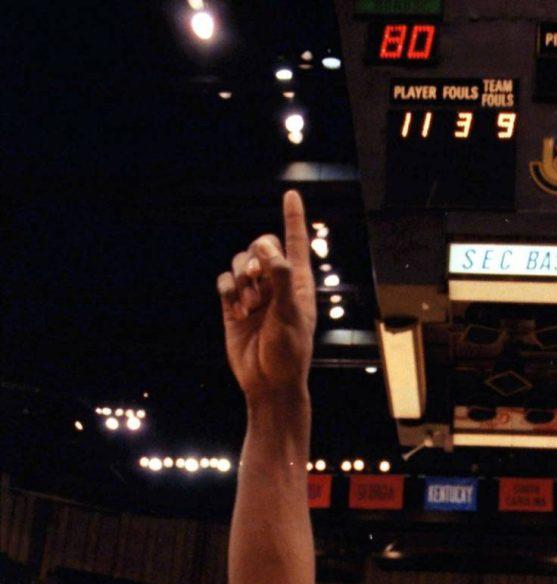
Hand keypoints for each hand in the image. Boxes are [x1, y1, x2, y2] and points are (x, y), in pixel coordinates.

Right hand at [217, 190, 315, 401]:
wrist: (268, 383)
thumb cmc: (288, 352)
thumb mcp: (291, 314)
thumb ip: (282, 278)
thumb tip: (268, 250)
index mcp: (298, 284)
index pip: (296, 243)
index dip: (294, 218)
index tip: (291, 193)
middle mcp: (276, 284)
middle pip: (261, 246)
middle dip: (257, 256)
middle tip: (258, 280)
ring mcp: (254, 295)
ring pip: (240, 262)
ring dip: (241, 278)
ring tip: (248, 305)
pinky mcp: (233, 307)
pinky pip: (224, 282)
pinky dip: (227, 290)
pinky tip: (235, 309)